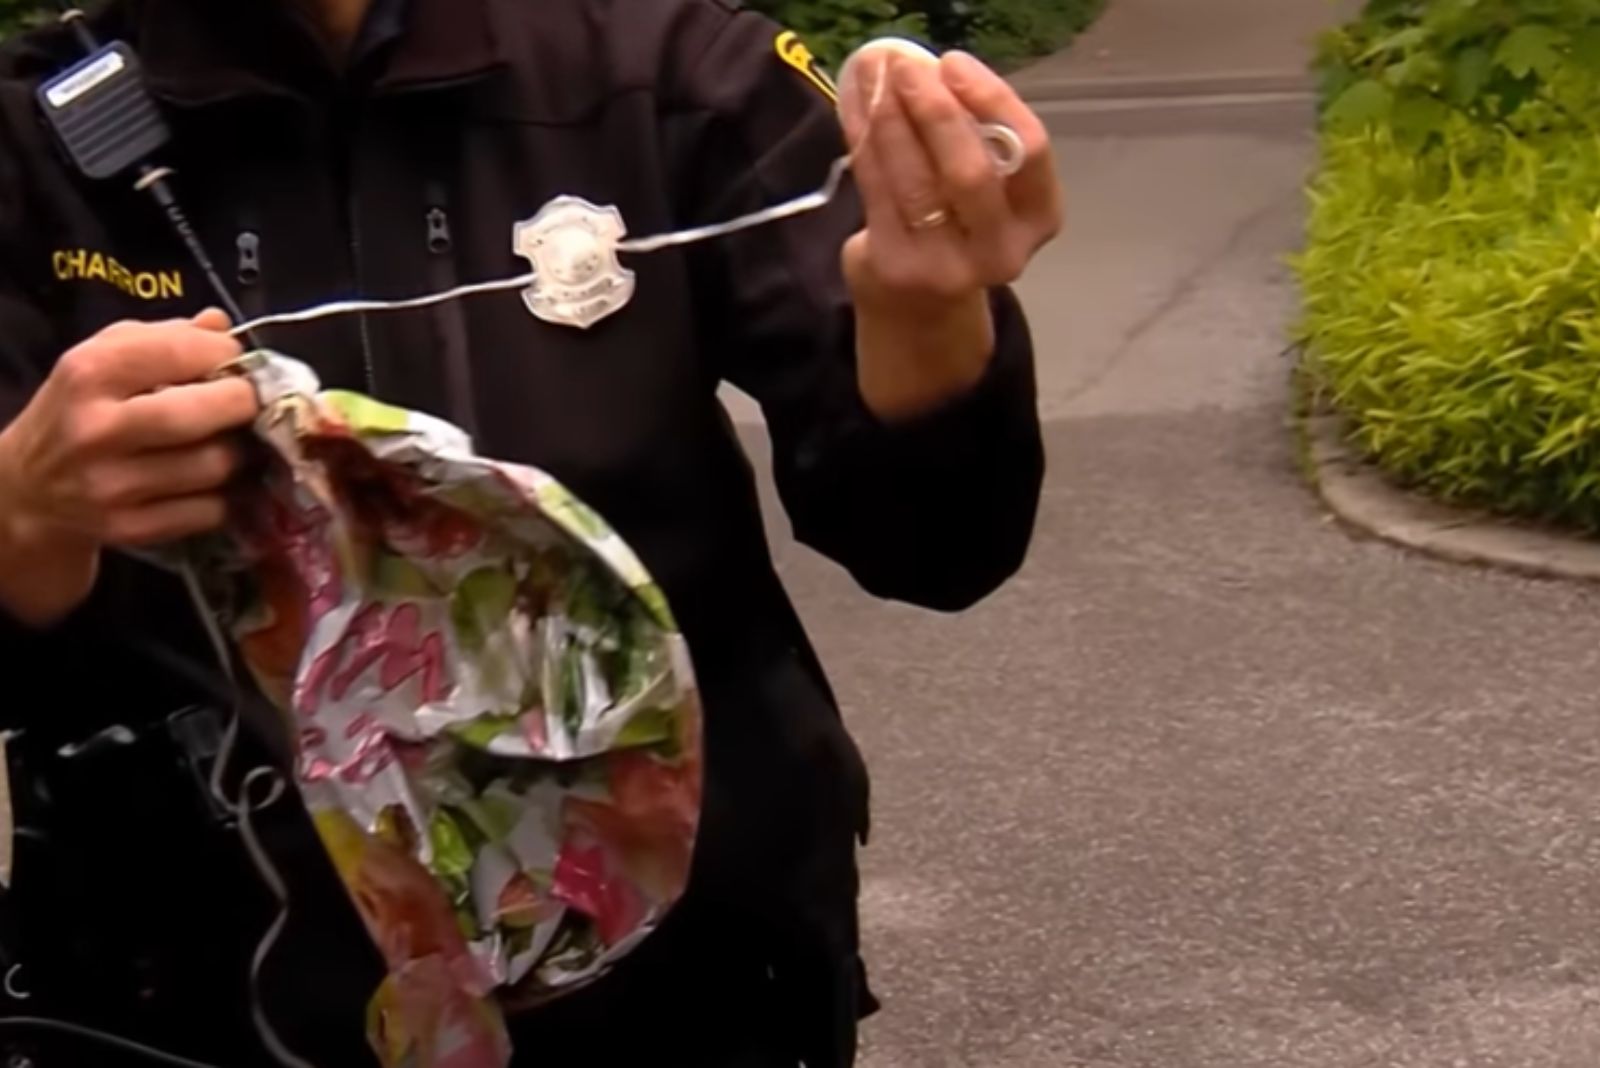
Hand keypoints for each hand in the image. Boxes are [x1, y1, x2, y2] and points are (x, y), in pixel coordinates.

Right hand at [0, 310, 254, 623]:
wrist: (28, 489)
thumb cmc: (80, 410)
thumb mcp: (103, 360)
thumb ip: (163, 337)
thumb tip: (222, 326)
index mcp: (89, 374)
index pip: (182, 351)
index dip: (225, 353)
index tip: (235, 360)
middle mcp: (98, 429)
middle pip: (208, 411)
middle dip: (244, 402)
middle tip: (248, 401)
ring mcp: (113, 485)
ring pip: (217, 463)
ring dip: (236, 451)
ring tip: (227, 441)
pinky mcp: (131, 528)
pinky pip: (210, 509)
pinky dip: (223, 494)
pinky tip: (210, 481)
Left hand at [839, 50, 1062, 418]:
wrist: (920, 307)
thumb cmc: (960, 228)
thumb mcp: (991, 190)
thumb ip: (982, 140)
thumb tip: (936, 74)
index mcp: (1039, 219)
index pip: (1030, 151)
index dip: (993, 101)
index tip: (954, 64)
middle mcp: (1002, 251)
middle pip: (971, 171)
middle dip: (937, 112)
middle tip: (907, 70)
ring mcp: (948, 267)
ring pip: (917, 181)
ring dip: (891, 121)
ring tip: (875, 82)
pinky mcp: (898, 267)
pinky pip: (878, 192)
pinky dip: (864, 144)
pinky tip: (856, 112)